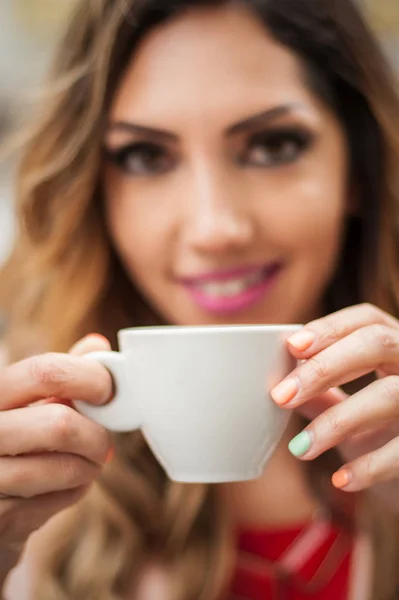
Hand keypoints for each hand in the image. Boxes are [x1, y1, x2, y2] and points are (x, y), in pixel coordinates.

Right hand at [0, 334, 112, 558]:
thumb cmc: (14, 445)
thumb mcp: (28, 404)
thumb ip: (59, 376)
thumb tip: (97, 345)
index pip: (44, 372)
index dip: (88, 378)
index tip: (107, 390)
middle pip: (60, 424)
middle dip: (96, 435)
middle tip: (103, 441)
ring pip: (63, 467)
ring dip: (88, 466)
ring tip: (86, 465)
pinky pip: (57, 501)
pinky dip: (74, 492)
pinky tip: (65, 487)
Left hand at [270, 304, 398, 507]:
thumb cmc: (385, 436)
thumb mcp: (352, 409)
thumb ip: (320, 393)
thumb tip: (276, 382)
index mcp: (396, 347)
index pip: (367, 319)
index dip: (330, 327)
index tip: (291, 346)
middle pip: (377, 343)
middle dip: (324, 367)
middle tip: (281, 395)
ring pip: (389, 394)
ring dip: (337, 421)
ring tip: (300, 447)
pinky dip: (370, 466)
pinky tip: (340, 479)